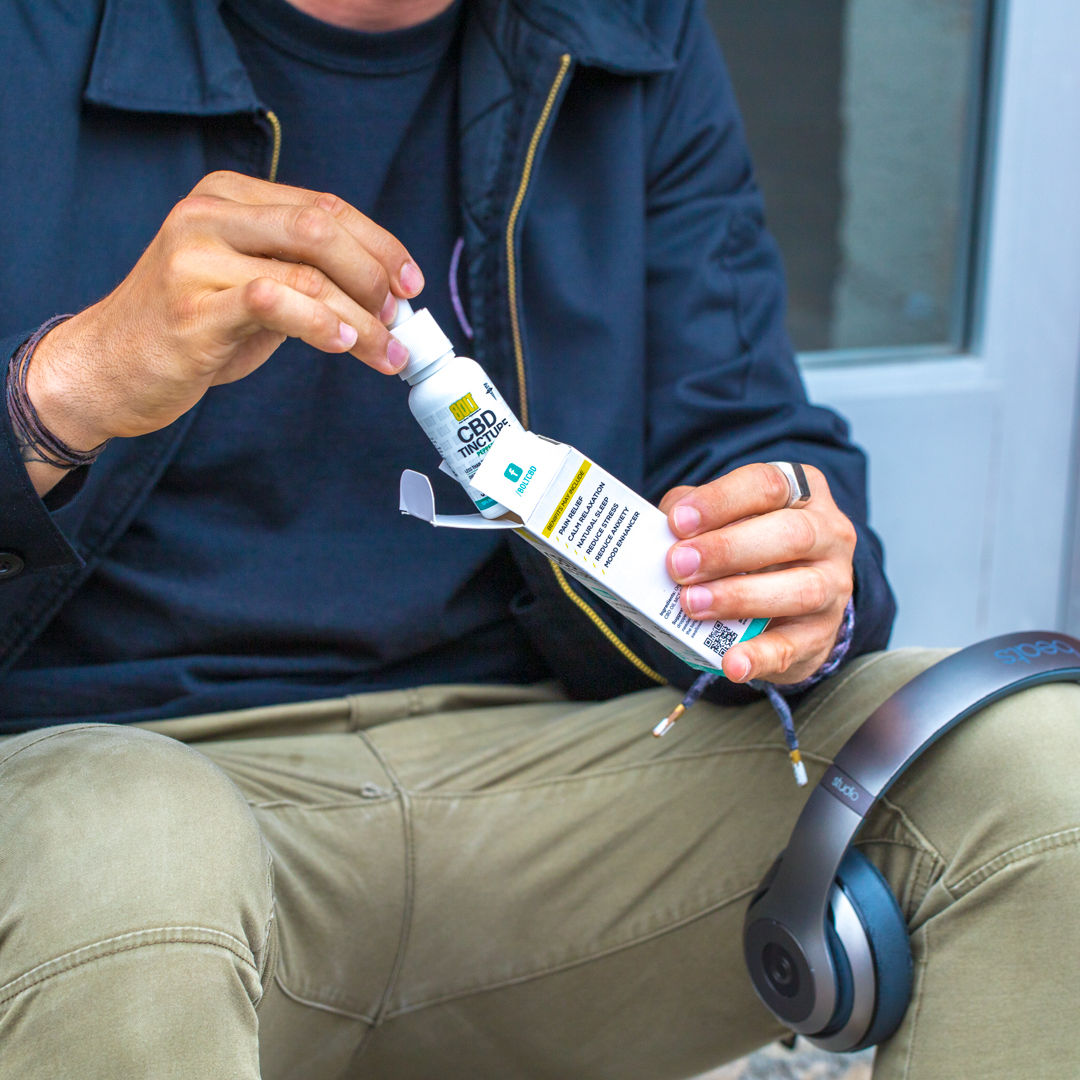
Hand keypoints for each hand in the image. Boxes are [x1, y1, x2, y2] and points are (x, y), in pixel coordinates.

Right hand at [26, 171, 422, 474]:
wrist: (109, 366)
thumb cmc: (188, 329)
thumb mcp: (249, 287)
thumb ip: (302, 276)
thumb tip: (382, 296)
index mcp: (228, 198)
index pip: (324, 207)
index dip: (380, 245)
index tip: (411, 283)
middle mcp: (209, 216)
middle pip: (320, 227)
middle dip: (375, 274)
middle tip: (400, 317)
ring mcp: (196, 257)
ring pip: (306, 270)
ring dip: (362, 317)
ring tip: (388, 350)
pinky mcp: (193, 305)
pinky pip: (274, 302)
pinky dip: (321, 324)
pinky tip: (345, 345)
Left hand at [661, 463, 855, 684]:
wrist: (791, 603)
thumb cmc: (749, 546)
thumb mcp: (725, 518)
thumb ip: (693, 516)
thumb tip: (659, 529)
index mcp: (802, 491)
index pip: (767, 485)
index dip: (721, 500)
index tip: (678, 521)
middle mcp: (828, 534)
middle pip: (790, 534)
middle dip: (727, 550)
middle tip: (678, 566)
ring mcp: (833, 586)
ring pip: (800, 589)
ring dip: (739, 597)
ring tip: (691, 605)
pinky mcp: (822, 634)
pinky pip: (794, 647)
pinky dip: (759, 656)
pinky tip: (730, 662)